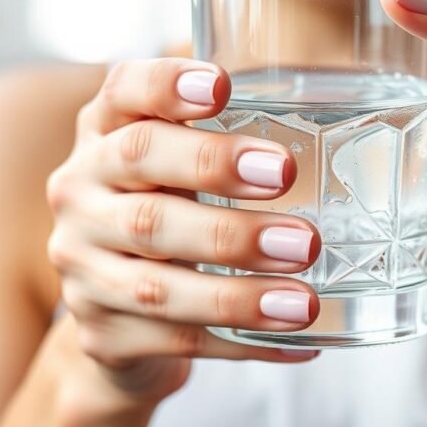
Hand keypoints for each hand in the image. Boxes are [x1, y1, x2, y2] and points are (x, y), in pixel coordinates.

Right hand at [46, 59, 321, 405]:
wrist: (121, 319)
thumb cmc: (173, 214)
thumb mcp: (185, 167)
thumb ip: (233, 134)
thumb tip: (345, 122)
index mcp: (105, 135)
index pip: (123, 91)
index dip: (166, 84)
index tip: (222, 85)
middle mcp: (81, 193)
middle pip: (140, 169)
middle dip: (215, 170)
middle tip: (285, 177)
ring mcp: (83, 268)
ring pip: (157, 277)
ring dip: (237, 289)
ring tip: (303, 297)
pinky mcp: (102, 335)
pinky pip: (179, 342)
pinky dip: (243, 342)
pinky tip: (297, 340)